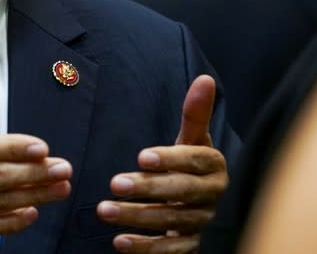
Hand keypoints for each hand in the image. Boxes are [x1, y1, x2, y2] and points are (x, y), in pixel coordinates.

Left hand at [96, 74, 227, 253]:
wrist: (197, 202)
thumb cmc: (188, 164)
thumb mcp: (191, 138)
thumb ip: (195, 114)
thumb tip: (205, 79)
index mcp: (213, 167)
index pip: (195, 161)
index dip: (170, 159)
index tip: (141, 157)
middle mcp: (212, 196)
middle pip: (182, 193)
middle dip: (149, 189)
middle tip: (114, 183)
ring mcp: (202, 223)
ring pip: (172, 222)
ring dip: (137, 217)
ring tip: (104, 210)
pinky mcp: (191, 245)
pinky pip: (172, 251)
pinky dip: (146, 248)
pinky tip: (120, 242)